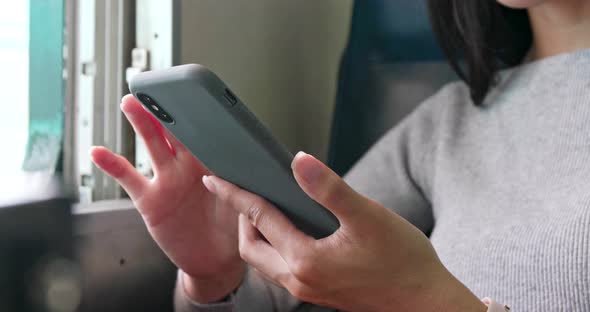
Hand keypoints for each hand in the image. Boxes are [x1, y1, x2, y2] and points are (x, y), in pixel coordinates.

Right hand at [91, 95, 243, 302]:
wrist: (217, 261)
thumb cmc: (234, 227)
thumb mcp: (246, 199)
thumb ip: (244, 177)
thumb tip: (258, 157)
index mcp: (213, 161)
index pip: (205, 129)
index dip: (199, 110)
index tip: (196, 89)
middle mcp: (188, 166)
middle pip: (176, 130)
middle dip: (167, 107)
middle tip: (158, 84)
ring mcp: (167, 180)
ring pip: (153, 145)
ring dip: (142, 124)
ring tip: (131, 102)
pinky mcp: (150, 200)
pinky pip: (129, 179)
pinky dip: (113, 165)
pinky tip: (98, 151)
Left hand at [201, 152, 486, 311]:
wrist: (426, 302)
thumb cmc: (403, 262)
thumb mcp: (367, 217)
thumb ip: (329, 189)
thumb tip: (299, 162)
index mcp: (305, 259)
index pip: (259, 219)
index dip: (235, 195)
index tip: (214, 180)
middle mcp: (300, 279)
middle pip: (252, 249)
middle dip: (241, 220)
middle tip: (244, 193)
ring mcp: (310, 289)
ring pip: (266, 262)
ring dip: (258, 236)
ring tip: (264, 210)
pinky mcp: (321, 292)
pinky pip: (284, 269)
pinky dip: (276, 248)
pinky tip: (294, 232)